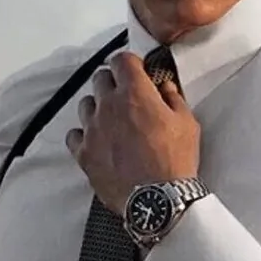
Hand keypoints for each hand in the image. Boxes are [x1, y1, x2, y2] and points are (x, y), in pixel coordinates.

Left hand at [65, 51, 200, 213]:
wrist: (157, 200)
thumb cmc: (175, 160)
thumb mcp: (187, 123)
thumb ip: (173, 97)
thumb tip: (164, 85)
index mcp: (135, 92)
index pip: (121, 59)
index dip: (129, 62)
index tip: (135, 70)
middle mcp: (108, 105)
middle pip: (100, 78)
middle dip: (113, 81)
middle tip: (125, 94)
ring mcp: (92, 129)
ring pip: (85, 104)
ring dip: (98, 106)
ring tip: (111, 119)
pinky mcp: (83, 153)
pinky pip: (74, 134)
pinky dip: (83, 134)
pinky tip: (96, 140)